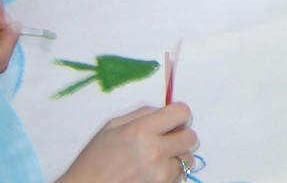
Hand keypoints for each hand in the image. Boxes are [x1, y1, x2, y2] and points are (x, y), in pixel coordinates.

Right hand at [56, 104, 197, 182]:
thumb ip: (143, 114)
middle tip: (170, 140)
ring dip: (178, 157)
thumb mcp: (112, 126)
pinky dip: (171, 174)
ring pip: (188, 159)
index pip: (181, 113)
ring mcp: (159, 175)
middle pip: (191, 137)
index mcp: (141, 130)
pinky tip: (154, 173)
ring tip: (159, 159)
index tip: (175, 121)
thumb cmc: (95, 159)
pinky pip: (179, 177)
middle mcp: (154, 152)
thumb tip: (165, 110)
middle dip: (183, 136)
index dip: (181, 115)